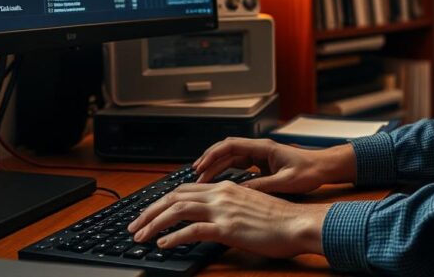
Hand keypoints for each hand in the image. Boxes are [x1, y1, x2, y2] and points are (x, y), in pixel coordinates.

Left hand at [127, 181, 330, 257]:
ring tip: (140, 236)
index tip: (148, 213)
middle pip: (174, 197)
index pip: (183, 190)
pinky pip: (193, 230)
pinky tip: (163, 245)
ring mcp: (223, 210)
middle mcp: (221, 194)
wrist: (298, 223)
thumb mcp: (248, 207)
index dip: (162, 201)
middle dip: (150, 211)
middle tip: (134, 226)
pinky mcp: (228, 227)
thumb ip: (227, 209)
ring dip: (154, 223)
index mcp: (225, 187)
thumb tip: (210, 220)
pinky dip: (174, 237)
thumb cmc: (279, 220)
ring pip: (178, 210)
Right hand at [193, 138, 355, 193]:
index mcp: (263, 148)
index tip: (201, 166)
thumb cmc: (310, 171)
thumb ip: (262, 186)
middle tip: (196, 175)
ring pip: (232, 158)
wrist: (325, 168)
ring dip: (217, 166)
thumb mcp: (285, 182)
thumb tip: (239, 192)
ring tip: (202, 179)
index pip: (231, 146)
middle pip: (227, 150)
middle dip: (210, 160)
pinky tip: (220, 183)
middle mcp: (259, 149)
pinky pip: (240, 165)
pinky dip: (227, 172)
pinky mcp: (263, 164)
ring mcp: (261, 156)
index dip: (213, 155)